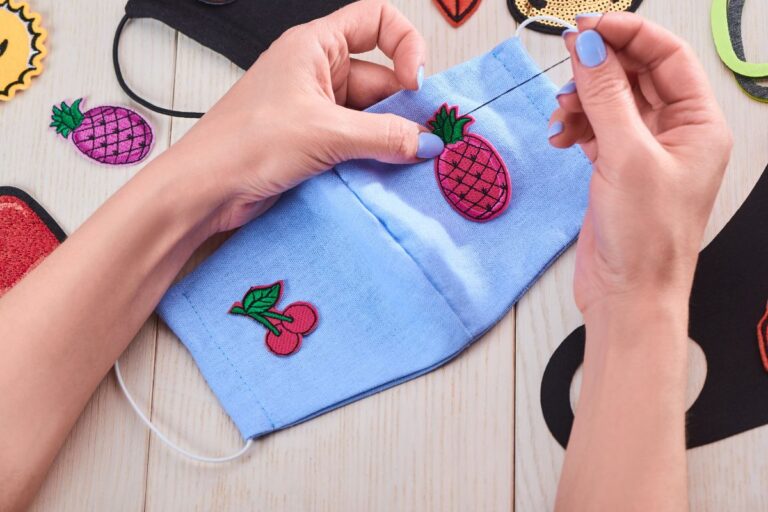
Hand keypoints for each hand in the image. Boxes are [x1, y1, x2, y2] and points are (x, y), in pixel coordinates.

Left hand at [163, 0, 442, 232]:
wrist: (206, 190)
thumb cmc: (242, 143)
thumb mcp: (324, 133)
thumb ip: (383, 136)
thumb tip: (424, 141)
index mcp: (315, 46)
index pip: (376, 20)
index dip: (405, 44)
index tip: (415, 81)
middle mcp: (318, 73)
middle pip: (382, 77)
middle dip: (403, 106)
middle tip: (424, 137)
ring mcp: (317, 109)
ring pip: (372, 115)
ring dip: (389, 137)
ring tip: (404, 159)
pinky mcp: (316, 142)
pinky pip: (358, 142)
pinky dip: (374, 155)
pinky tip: (385, 172)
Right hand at [548, 13, 731, 314]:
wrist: (627, 297)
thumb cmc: (646, 241)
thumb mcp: (627, 157)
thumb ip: (606, 97)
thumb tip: (589, 48)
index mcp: (699, 126)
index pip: (667, 58)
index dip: (628, 34)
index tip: (589, 25)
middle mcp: (675, 134)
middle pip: (636, 76)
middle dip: (600, 67)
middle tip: (567, 56)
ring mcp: (643, 152)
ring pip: (610, 102)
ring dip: (581, 100)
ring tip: (560, 113)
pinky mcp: (616, 169)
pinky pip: (594, 129)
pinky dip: (574, 126)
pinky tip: (559, 136)